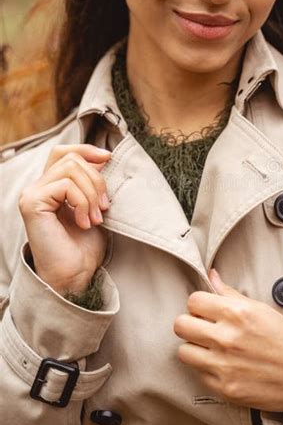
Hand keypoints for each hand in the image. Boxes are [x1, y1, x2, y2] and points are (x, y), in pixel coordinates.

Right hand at [18, 144, 111, 293]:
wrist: (75, 275)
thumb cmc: (85, 247)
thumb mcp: (94, 207)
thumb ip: (92, 183)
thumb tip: (103, 157)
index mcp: (51, 187)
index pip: (63, 152)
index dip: (86, 150)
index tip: (109, 158)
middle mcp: (37, 188)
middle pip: (71, 158)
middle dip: (96, 179)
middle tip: (104, 207)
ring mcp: (32, 195)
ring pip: (70, 169)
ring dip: (91, 194)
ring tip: (95, 218)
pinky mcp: (32, 204)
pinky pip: (65, 186)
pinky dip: (82, 203)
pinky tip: (85, 223)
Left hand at [173, 269, 282, 411]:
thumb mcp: (260, 309)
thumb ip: (230, 294)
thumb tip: (211, 275)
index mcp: (237, 314)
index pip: (193, 301)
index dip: (199, 305)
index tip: (206, 311)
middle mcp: (227, 339)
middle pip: (181, 325)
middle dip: (191, 324)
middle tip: (204, 328)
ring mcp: (223, 366)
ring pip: (184, 351)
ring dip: (195, 348)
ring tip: (211, 348)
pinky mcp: (224, 388)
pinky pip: (198, 374)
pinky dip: (207, 369)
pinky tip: (224, 365)